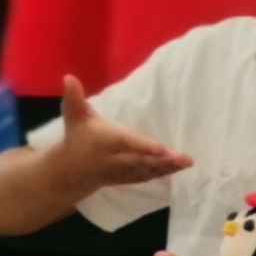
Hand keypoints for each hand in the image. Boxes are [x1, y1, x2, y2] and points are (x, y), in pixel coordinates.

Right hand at [51, 75, 193, 194]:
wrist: (70, 171)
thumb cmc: (77, 137)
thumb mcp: (74, 116)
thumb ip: (74, 98)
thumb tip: (69, 77)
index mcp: (105, 142)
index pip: (126, 143)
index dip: (143, 146)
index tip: (162, 148)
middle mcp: (115, 159)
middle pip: (141, 160)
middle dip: (162, 161)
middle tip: (185, 159)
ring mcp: (122, 172)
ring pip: (147, 171)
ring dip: (168, 168)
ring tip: (187, 163)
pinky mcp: (128, 179)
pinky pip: (147, 177)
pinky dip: (162, 174)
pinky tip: (179, 169)